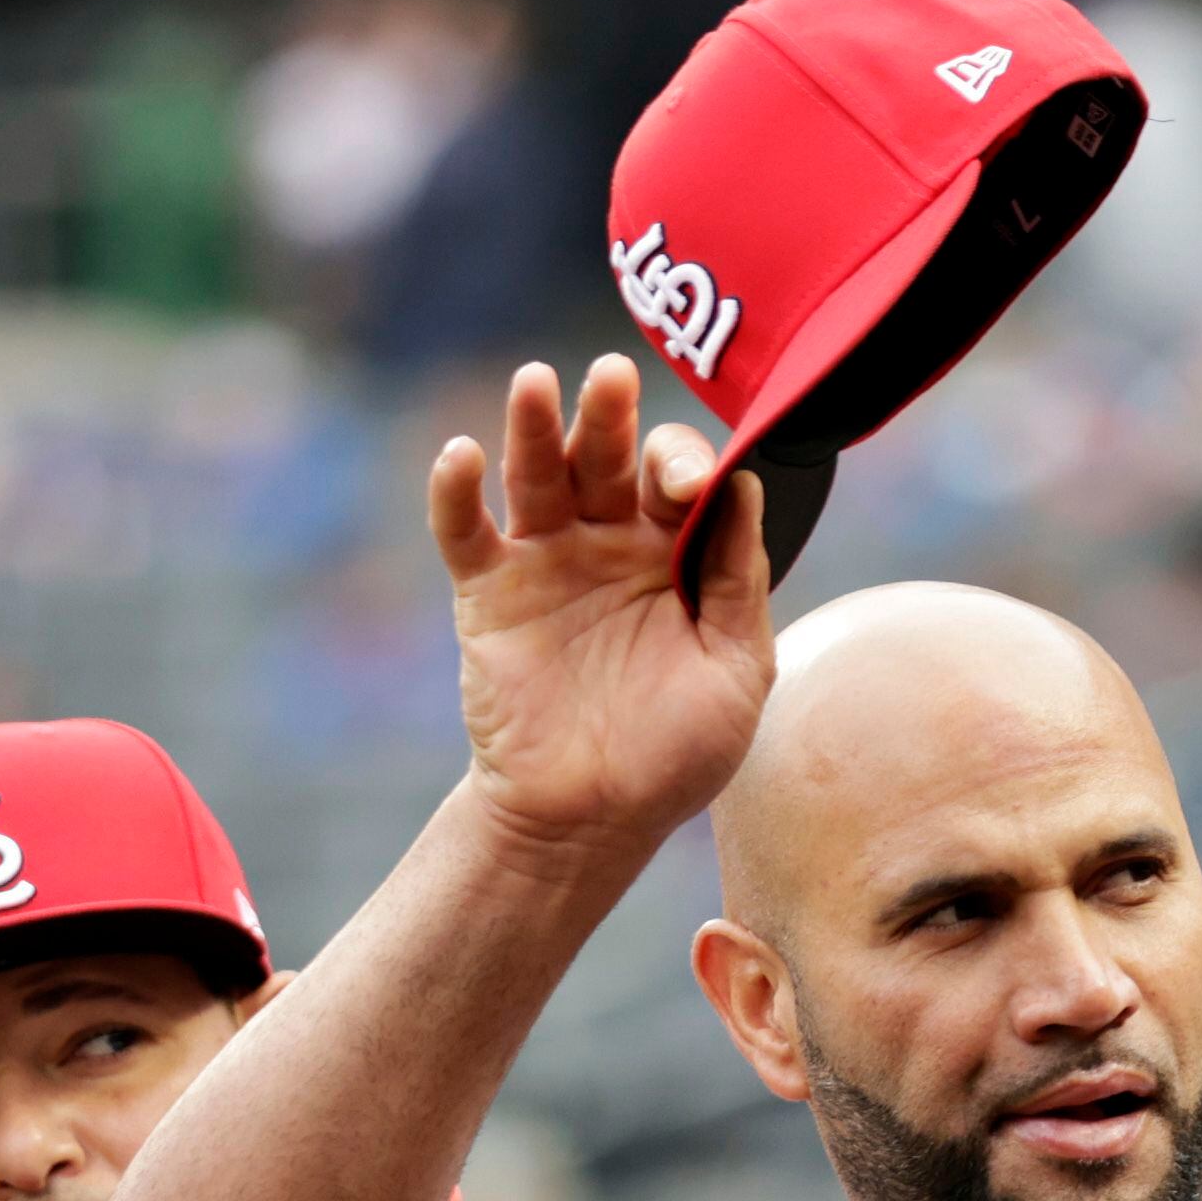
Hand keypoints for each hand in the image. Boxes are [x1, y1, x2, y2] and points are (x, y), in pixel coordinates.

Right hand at [428, 355, 772, 873]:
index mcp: (675, 555)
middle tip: (611, 376)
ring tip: (536, 383)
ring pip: (538, 474)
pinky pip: (465, 531)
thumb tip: (745, 487)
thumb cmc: (673, 758)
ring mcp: (547, 562)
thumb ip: (740, 582)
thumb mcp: (737, 672)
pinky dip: (456, 492)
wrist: (589, 823)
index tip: (686, 483)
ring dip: (535, 426)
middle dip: (610, 416)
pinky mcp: (489, 594)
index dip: (683, 464)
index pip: (680, 478)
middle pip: (608, 457)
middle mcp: (610, 543)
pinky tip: (461, 456)